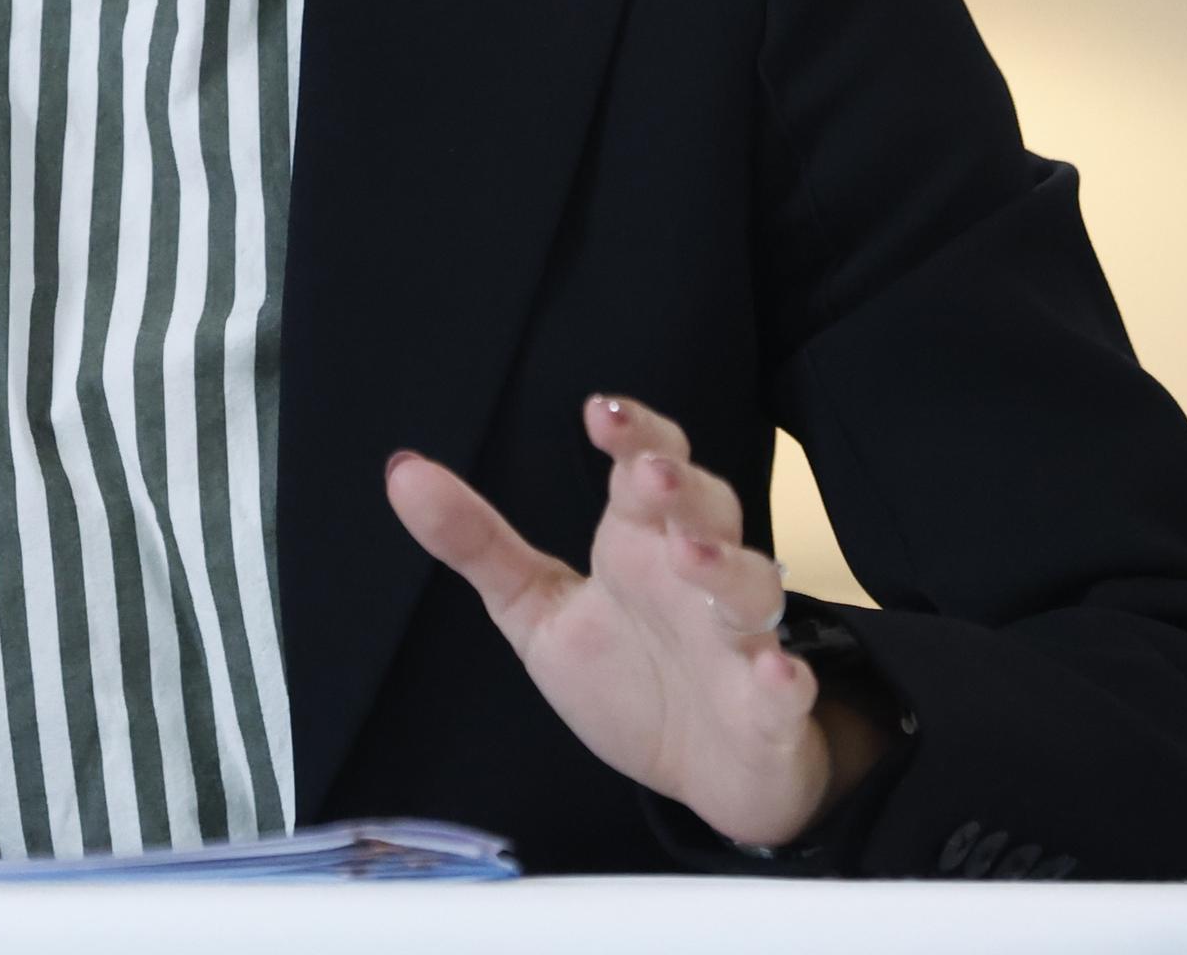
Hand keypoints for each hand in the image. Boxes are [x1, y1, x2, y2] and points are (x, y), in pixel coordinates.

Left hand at [385, 395, 881, 848]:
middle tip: (647, 474)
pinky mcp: (771, 709)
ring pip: (752, 587)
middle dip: (682, 489)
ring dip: (728, 569)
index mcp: (641, 544)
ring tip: (689, 556)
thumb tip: (400, 469)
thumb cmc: (628, 674)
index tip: (600, 412)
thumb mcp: (537, 610)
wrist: (703, 773)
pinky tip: (777, 672)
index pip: (648, 468)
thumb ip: (477, 543)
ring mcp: (741, 640)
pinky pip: (786, 688)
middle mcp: (697, 577)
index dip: (635, 435)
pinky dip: (785, 679)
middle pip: (708, 511)